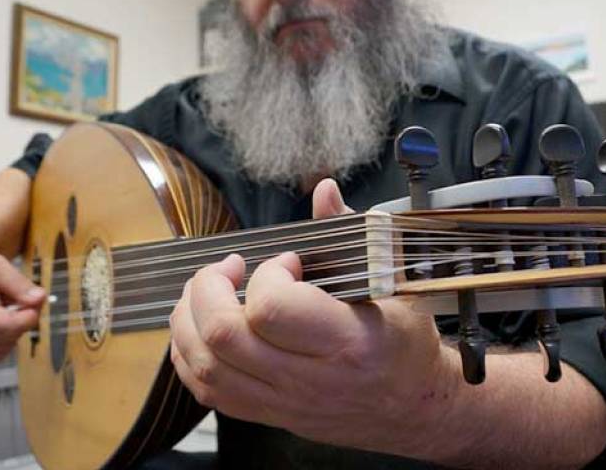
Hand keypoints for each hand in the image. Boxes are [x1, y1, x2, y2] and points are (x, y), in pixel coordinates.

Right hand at [0, 241, 45, 362]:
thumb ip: (18, 283)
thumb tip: (39, 298)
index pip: (7, 326)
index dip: (29, 316)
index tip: (35, 300)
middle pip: (10, 336)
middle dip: (25, 318)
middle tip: (24, 296)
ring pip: (6, 347)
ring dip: (16, 329)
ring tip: (8, 305)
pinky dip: (6, 338)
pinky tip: (3, 318)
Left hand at [169, 179, 454, 457]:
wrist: (415, 408)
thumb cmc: (405, 344)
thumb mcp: (390, 284)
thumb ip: (350, 234)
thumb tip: (325, 191)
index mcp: (347, 342)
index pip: (271, 310)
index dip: (266, 274)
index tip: (286, 263)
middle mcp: (310, 378)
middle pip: (223, 336)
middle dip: (208, 287)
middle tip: (229, 269)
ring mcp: (284, 402)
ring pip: (205, 365)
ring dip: (190, 318)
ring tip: (207, 291)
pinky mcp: (268, 414)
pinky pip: (208, 391)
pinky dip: (190, 354)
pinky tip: (201, 327)